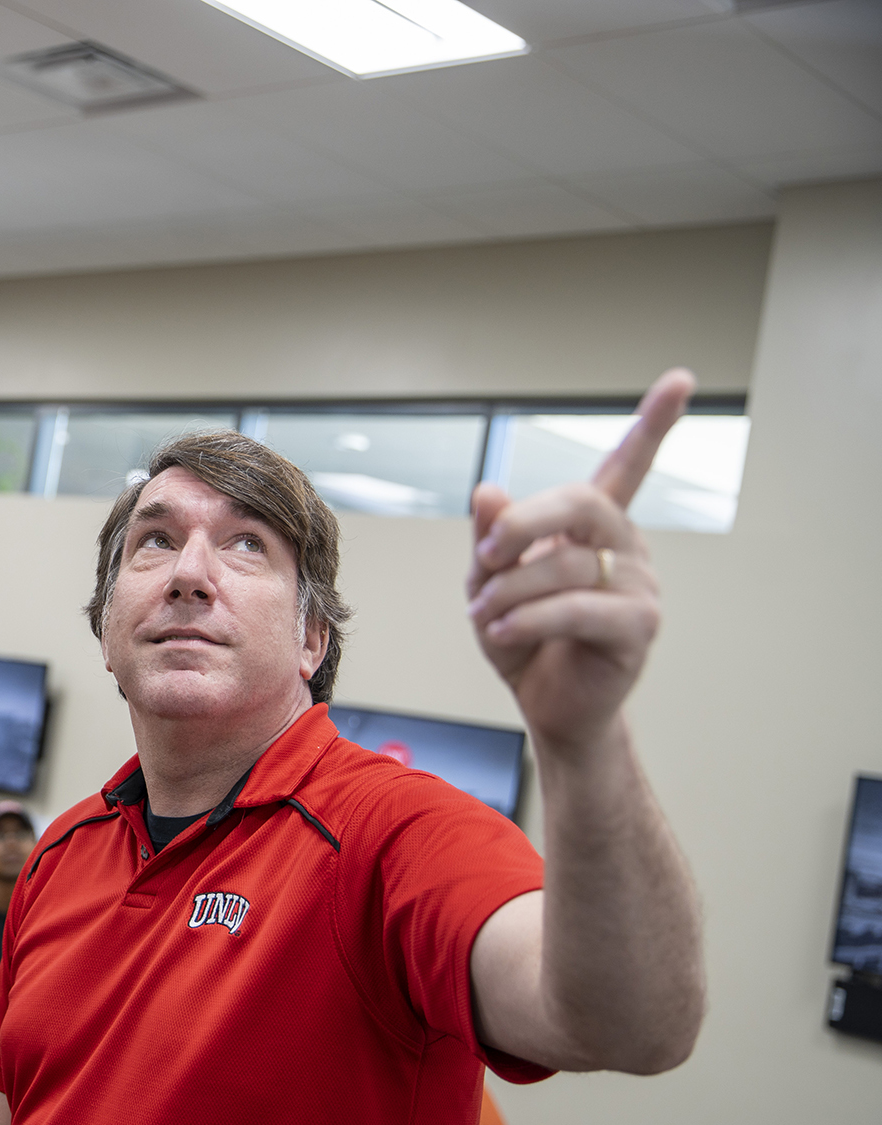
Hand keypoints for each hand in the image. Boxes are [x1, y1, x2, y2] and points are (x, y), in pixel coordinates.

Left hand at [466, 368, 694, 750]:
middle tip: (489, 551)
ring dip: (509, 590)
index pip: (627, 464)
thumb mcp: (490, 580)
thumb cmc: (521, 635)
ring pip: (566, 564)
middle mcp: (625, 546)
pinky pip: (577, 608)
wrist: (546, 704)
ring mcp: (638, 585)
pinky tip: (502, 631)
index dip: (654, 422)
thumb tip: (488, 491)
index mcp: (593, 526)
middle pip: (582, 503)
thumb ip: (492, 537)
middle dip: (524, 522)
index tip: (682, 378)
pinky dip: (527, 618)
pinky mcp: (637, 627)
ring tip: (483, 614)